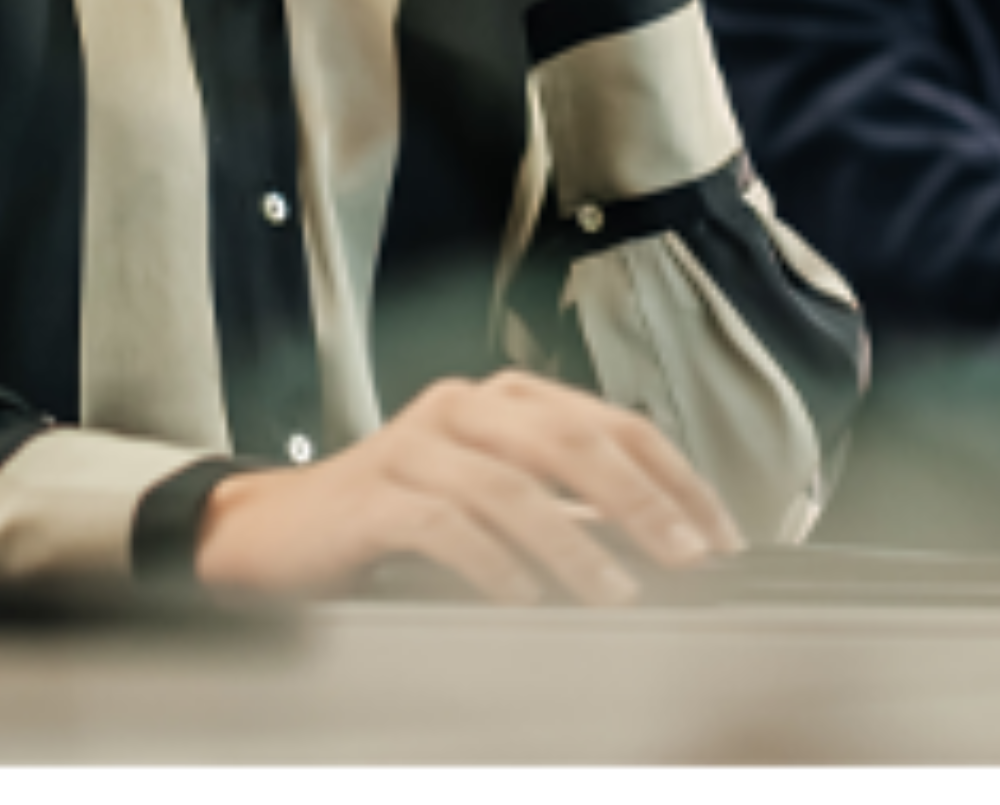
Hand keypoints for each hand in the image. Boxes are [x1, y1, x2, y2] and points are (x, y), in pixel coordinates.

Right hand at [196, 375, 742, 608]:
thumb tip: (665, 550)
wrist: (280, 533)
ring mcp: (415, 445)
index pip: (611, 422)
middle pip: (568, 439)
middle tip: (686, 558)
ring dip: (574, 545)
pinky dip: (491, 563)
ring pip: (511, 484)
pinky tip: (523, 599)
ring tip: (616, 596)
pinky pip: (443, 523)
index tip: (720, 537)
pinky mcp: (373, 494)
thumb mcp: (493, 504)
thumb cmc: (398, 522)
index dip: (673, 476)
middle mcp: (464, 407)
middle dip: (639, 501)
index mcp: (505, 400)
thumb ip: (567, 512)